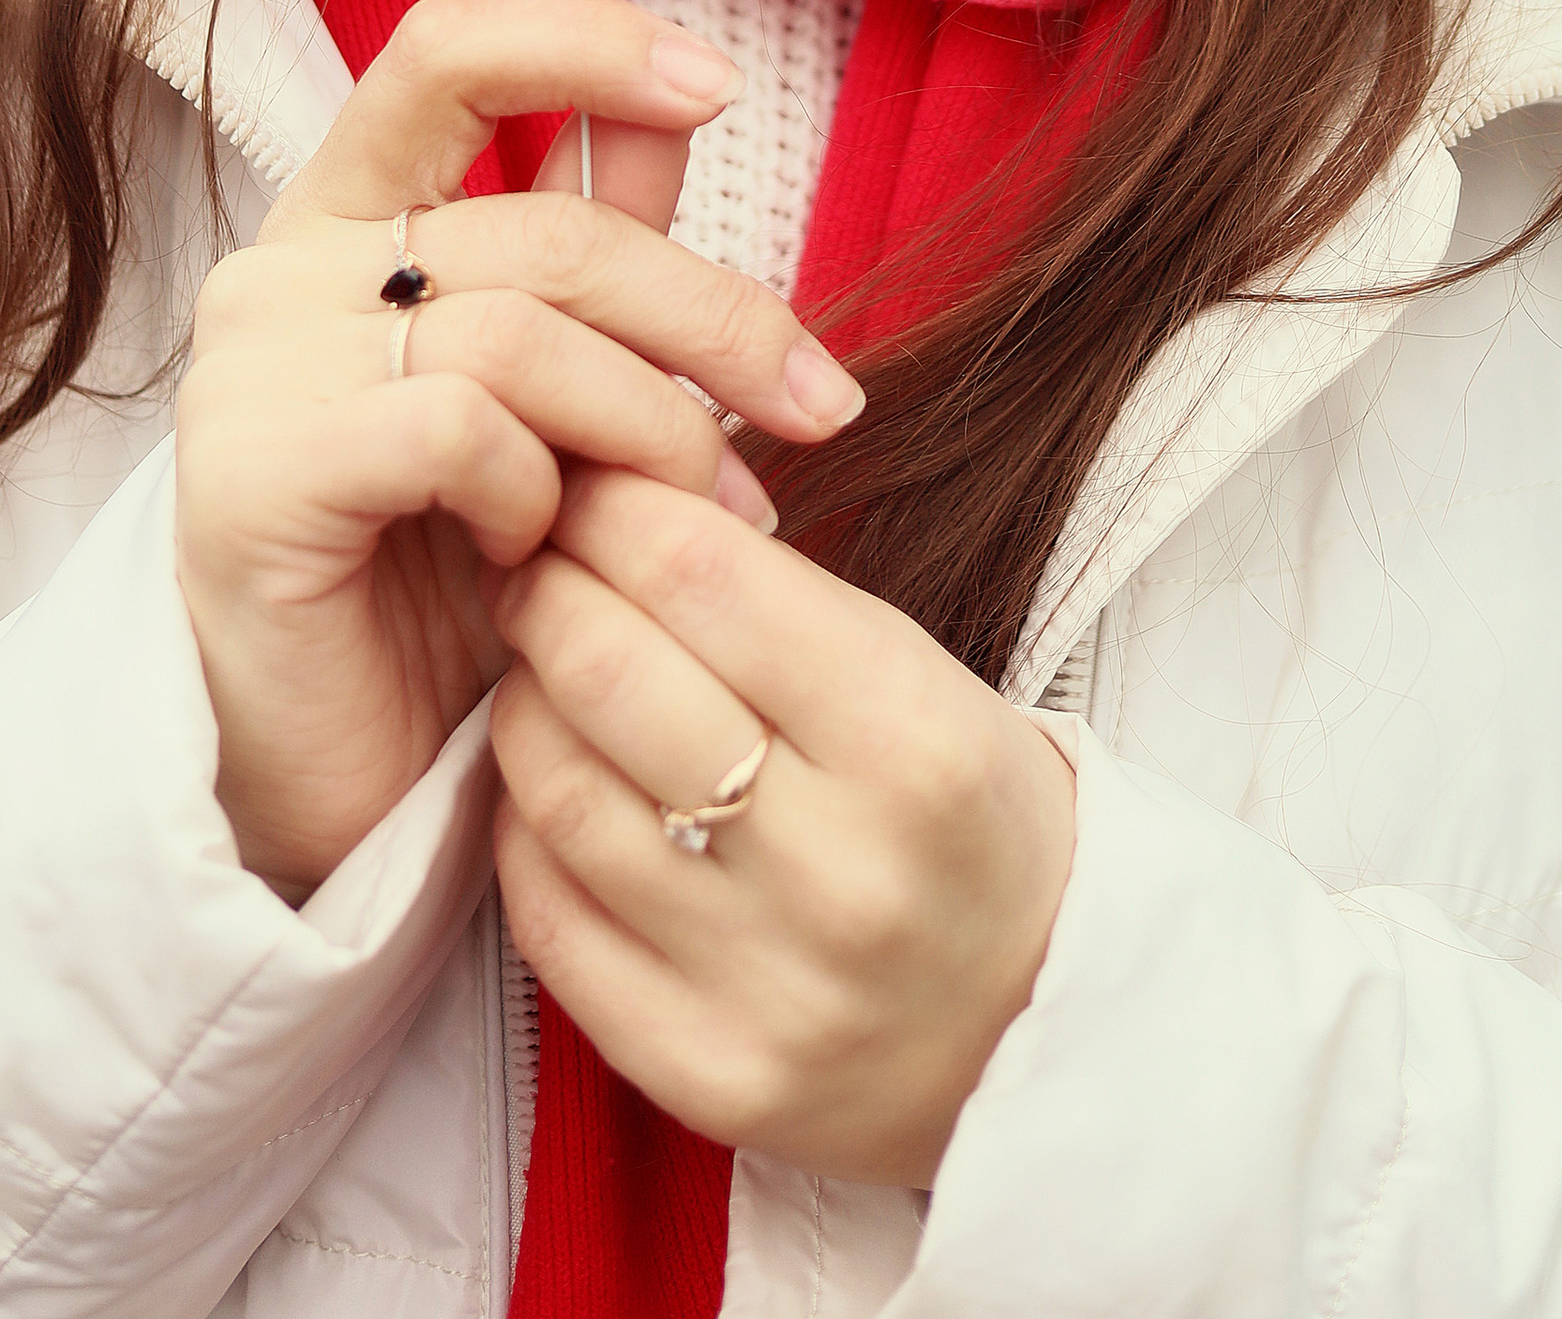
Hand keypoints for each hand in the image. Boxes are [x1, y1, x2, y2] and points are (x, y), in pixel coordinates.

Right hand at [173, 0, 867, 898]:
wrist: (331, 781)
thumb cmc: (440, 581)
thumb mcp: (545, 398)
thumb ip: (591, 255)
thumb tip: (677, 119)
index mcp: (343, 218)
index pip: (445, 51)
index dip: (584, 42)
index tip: (721, 85)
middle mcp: (281, 268)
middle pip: (547, 226)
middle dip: (713, 315)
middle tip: (818, 405)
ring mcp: (253, 366)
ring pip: (521, 329)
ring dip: (649, 426)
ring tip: (700, 512)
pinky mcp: (252, 474)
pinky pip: (459, 429)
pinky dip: (535, 492)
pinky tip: (539, 560)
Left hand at [489, 466, 1077, 1186]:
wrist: (1038, 1019)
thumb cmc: (965, 812)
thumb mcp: (919, 673)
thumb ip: (769, 594)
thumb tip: (609, 495)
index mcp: (919, 744)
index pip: (704, 577)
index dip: (614, 509)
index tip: (583, 484)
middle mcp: (845, 874)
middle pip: (611, 677)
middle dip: (547, 589)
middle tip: (536, 560)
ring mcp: (768, 990)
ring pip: (558, 796)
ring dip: (523, 702)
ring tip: (542, 668)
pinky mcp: (704, 1077)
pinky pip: (548, 919)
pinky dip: (524, 829)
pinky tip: (552, 784)